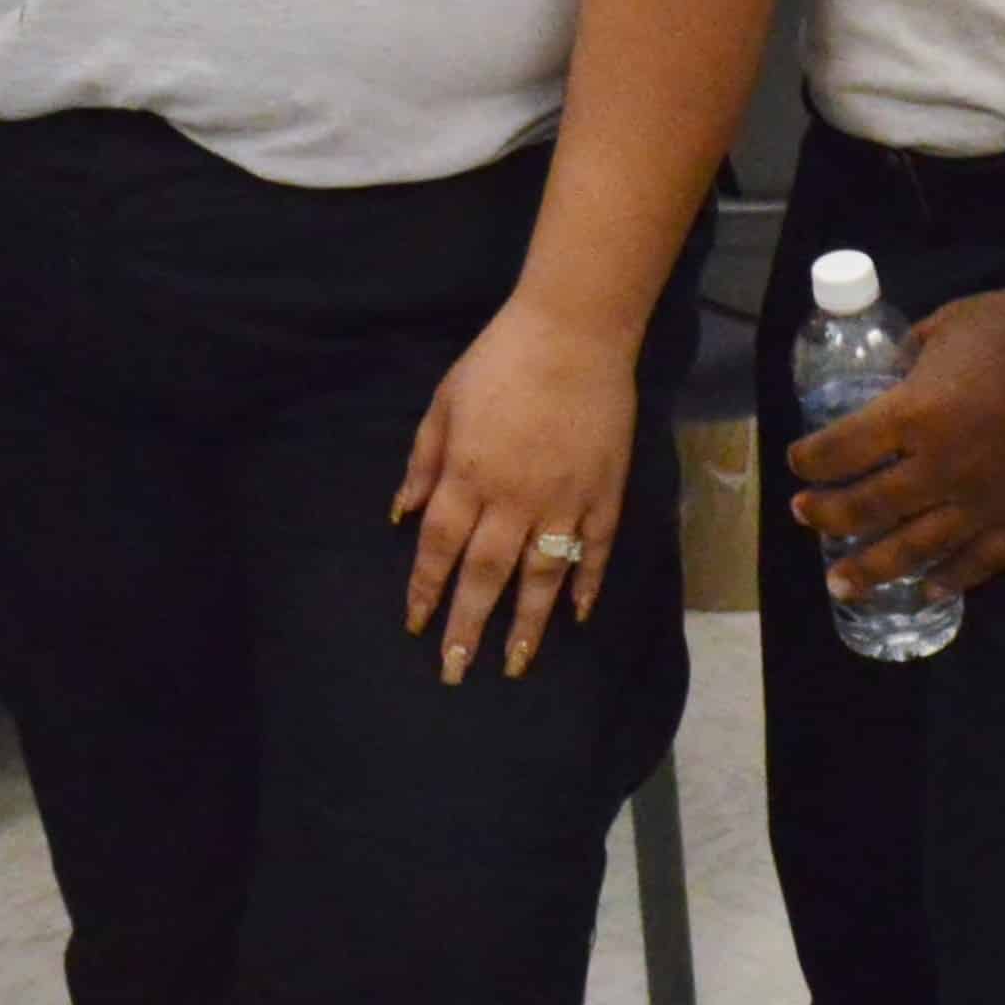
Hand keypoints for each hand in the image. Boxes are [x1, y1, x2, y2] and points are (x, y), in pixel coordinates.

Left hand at [394, 304, 637, 683]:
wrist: (573, 334)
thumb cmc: (498, 361)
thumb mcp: (443, 405)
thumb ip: (423, 463)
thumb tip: (400, 514)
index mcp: (467, 476)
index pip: (439, 549)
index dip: (425, 590)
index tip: (415, 626)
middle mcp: (512, 499)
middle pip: (486, 576)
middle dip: (467, 627)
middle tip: (456, 670)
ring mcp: (563, 501)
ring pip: (542, 578)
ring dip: (526, 625)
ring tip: (514, 664)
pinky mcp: (603, 494)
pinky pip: (595, 551)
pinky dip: (587, 585)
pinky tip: (577, 616)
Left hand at [789, 286, 1004, 595]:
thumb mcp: (940, 329)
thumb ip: (908, 360)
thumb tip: (892, 375)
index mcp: (910, 417)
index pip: (838, 451)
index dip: (809, 461)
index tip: (799, 463)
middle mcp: (938, 469)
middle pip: (866, 508)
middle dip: (826, 516)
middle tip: (805, 517)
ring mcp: (982, 501)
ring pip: (913, 549)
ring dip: (871, 568)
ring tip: (842, 584)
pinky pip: (980, 561)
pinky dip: (950, 579)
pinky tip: (926, 589)